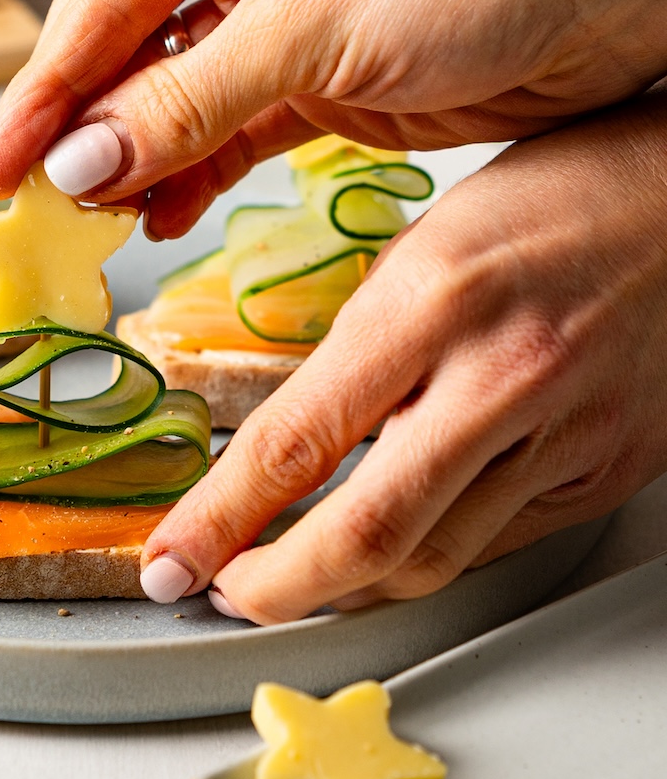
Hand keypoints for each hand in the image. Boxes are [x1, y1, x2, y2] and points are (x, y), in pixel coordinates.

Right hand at [0, 0, 666, 238]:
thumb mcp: (311, 27)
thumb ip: (186, 102)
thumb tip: (78, 162)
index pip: (105, 1)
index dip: (46, 93)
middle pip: (127, 51)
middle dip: (85, 131)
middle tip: (36, 211)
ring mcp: (275, 18)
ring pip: (172, 102)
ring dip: (134, 162)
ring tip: (94, 225)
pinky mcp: (316, 81)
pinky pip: (227, 136)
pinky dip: (191, 177)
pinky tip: (153, 216)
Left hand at [139, 89, 666, 620]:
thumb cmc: (570, 186)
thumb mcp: (435, 232)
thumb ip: (369, 336)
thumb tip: (301, 422)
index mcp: (436, 300)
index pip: (297, 440)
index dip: (217, 518)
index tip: (172, 555)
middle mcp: (502, 378)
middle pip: (367, 533)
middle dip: (273, 587)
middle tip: (223, 592)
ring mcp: (564, 434)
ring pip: (435, 558)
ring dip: (349, 584)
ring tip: (297, 574)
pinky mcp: (606, 468)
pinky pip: (500, 542)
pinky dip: (433, 555)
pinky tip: (397, 546)